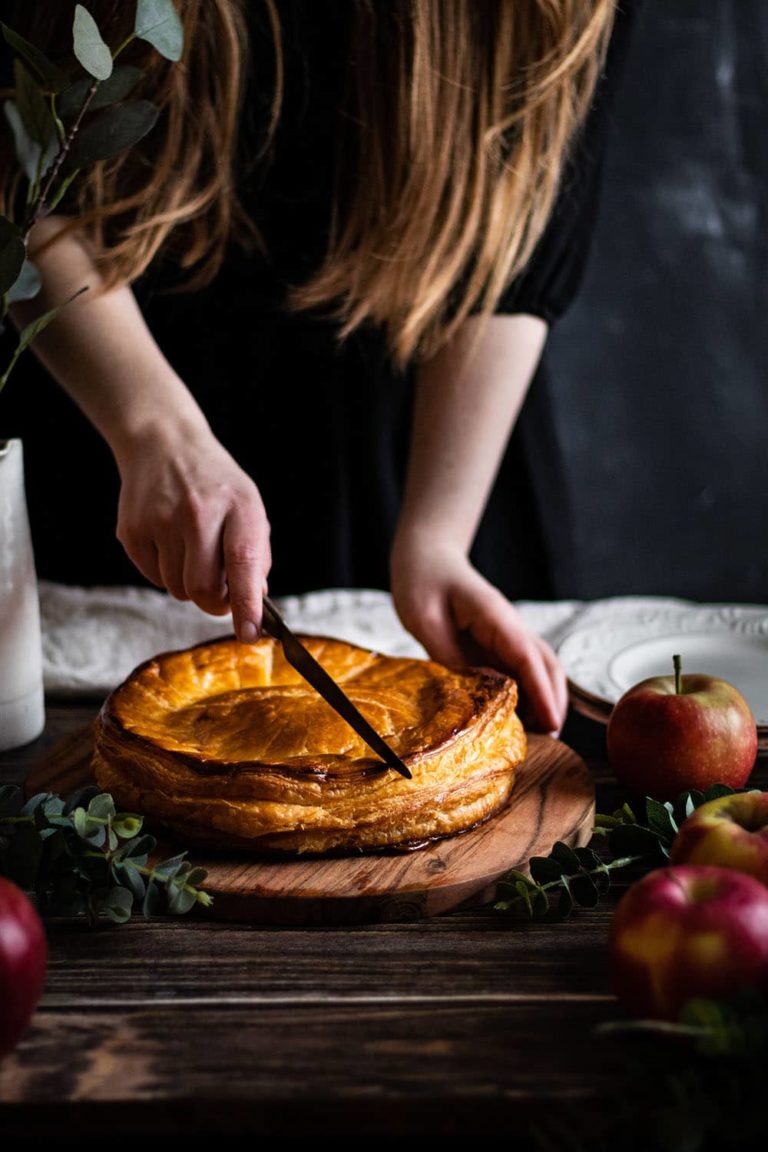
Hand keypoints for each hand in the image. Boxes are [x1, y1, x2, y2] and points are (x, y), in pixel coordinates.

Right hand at [114, 423, 270, 641]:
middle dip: (215, 601)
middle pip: (204, 589)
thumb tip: (252, 604)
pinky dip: (165, 571)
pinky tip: (169, 541)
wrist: (163, 444)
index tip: (250, 634)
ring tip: (192, 549)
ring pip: (177, 589)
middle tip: (220, 589)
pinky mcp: (131, 531)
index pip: (244, 563)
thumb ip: (256, 556)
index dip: (247, 604)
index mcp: (237, 505)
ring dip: (189, 584)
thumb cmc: (215, 484)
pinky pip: (153, 578)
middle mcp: (197, 512)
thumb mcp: (248, 507)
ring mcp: (159, 521)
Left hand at [390, 536, 567, 733]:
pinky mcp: (497, 642)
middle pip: (547, 665)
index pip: (528, 658)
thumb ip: (449, 655)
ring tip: (539, 735)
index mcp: (496, 617)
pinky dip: (528, 694)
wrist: (427, 557)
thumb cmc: (423, 582)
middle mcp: (510, 626)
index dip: (542, 693)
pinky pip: (520, 670)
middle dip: (554, 701)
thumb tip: (475, 692)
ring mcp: (507, 634)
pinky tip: (519, 717)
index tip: (551, 723)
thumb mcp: (425, 619)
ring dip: (545, 699)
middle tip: (549, 740)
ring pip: (539, 668)